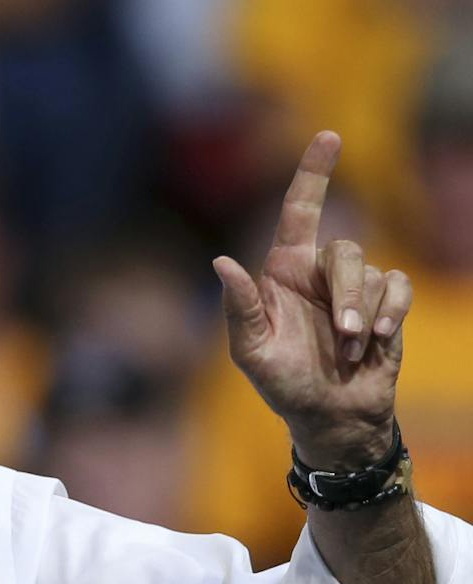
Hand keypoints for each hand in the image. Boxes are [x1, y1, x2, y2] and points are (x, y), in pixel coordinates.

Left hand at [213, 131, 410, 469]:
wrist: (329, 414)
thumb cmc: (283, 385)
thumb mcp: (251, 352)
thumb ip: (238, 308)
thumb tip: (220, 262)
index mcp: (282, 273)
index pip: (300, 211)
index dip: (313, 174)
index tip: (329, 136)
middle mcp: (318, 272)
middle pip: (344, 251)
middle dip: (346, 295)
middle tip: (344, 337)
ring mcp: (353, 287)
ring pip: (372, 272)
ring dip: (364, 315)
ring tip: (352, 349)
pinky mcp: (384, 303)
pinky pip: (397, 286)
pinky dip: (391, 313)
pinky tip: (378, 341)